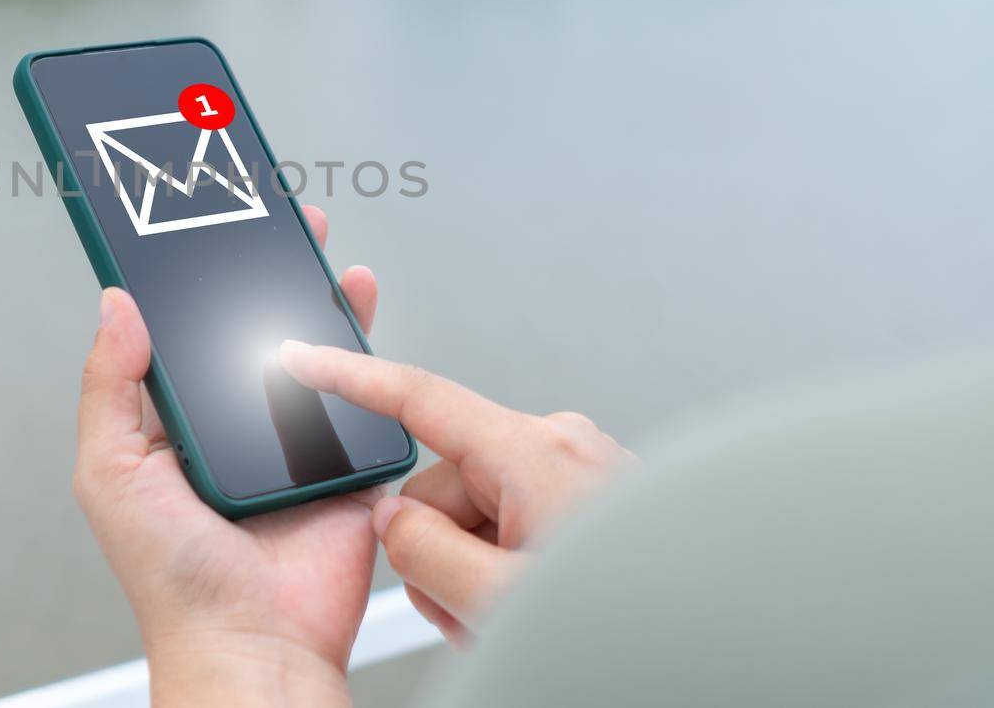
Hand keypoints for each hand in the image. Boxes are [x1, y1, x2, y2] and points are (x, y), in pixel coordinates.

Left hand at [73, 206, 377, 707]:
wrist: (253, 645)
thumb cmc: (173, 581)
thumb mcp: (111, 473)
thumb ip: (108, 386)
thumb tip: (116, 305)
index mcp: (175, 426)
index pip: (183, 335)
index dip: (190, 284)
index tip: (196, 234)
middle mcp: (234, 428)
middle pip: (251, 332)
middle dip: (262, 276)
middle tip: (268, 226)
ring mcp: (292, 442)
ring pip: (308, 353)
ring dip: (316, 300)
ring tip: (315, 252)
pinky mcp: (345, 460)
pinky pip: (360, 396)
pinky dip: (364, 351)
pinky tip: (355, 309)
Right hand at [278, 340, 635, 645]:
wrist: (712, 658)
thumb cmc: (634, 628)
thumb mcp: (495, 602)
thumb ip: (420, 551)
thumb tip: (395, 521)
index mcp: (534, 453)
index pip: (417, 399)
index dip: (348, 376)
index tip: (302, 357)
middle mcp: (562, 447)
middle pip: (445, 482)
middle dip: (440, 549)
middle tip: (470, 611)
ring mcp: (585, 472)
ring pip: (480, 511)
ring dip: (478, 569)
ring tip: (514, 619)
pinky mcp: (598, 500)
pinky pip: (520, 522)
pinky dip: (511, 567)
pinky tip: (538, 608)